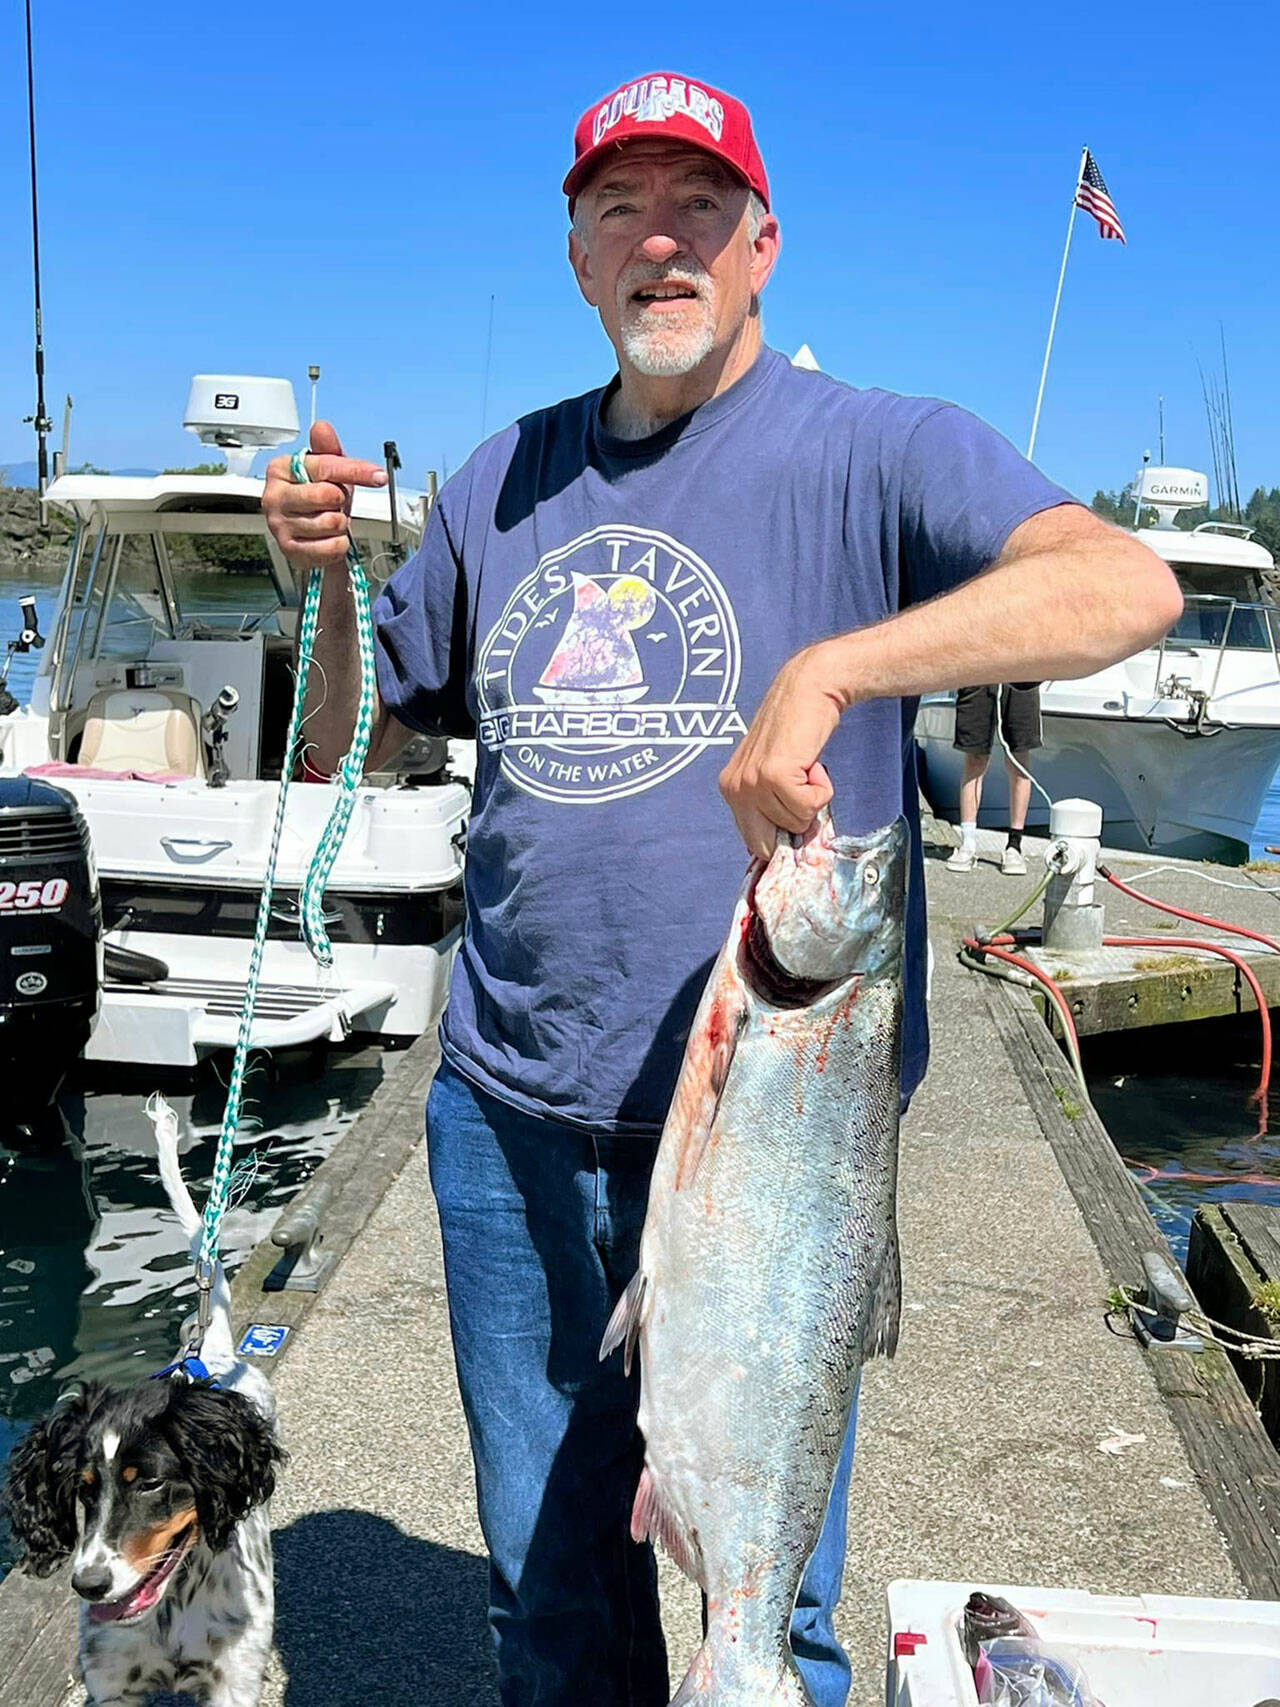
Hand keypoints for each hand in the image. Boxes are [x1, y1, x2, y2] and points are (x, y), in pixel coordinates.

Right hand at [261, 421, 387, 570]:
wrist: (313, 536)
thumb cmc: (318, 499)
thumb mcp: (328, 471)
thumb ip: (328, 450)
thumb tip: (322, 427)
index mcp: (280, 469)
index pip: (325, 467)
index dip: (356, 470)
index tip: (379, 476)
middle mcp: (274, 496)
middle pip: (328, 495)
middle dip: (340, 501)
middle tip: (333, 503)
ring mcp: (279, 524)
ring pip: (332, 523)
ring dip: (340, 524)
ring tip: (328, 521)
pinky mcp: (289, 549)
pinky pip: (331, 546)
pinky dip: (338, 544)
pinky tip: (328, 539)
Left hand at [719, 645, 843, 858]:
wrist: (808, 690)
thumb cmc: (797, 731)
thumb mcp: (772, 771)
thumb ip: (770, 805)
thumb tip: (783, 848)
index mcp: (730, 790)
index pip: (753, 841)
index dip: (781, 836)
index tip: (797, 816)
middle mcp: (735, 789)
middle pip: (768, 845)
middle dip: (795, 825)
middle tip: (803, 791)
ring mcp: (753, 784)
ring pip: (796, 822)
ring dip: (812, 797)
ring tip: (806, 766)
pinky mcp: (775, 776)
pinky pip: (810, 806)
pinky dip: (822, 788)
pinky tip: (812, 763)